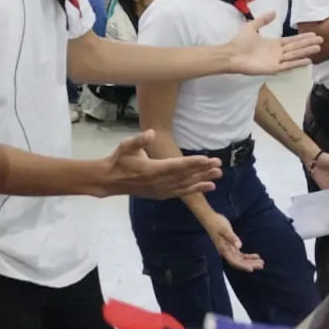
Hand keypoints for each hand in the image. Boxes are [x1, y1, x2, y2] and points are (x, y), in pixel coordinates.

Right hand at [102, 131, 221, 198]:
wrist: (110, 181)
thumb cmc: (119, 160)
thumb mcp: (125, 146)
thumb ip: (138, 140)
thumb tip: (150, 133)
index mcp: (152, 169)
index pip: (176, 166)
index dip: (192, 163)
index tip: (206, 159)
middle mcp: (159, 182)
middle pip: (185, 176)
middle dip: (202, 170)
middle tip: (218, 164)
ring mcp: (161, 190)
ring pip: (186, 185)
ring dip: (203, 180)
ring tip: (218, 175)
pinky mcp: (162, 194)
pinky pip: (181, 192)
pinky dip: (195, 189)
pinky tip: (208, 186)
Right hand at [200, 210, 263, 270]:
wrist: (210, 219)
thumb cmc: (216, 223)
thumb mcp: (225, 229)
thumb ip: (232, 238)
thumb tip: (239, 246)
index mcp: (223, 249)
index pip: (234, 261)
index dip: (242, 266)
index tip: (251, 269)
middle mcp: (226, 252)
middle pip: (239, 262)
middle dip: (250, 264)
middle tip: (261, 265)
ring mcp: (228, 250)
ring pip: (240, 260)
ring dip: (250, 261)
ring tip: (261, 262)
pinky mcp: (231, 246)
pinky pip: (240, 255)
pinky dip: (248, 256)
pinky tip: (256, 256)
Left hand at [222, 12, 321, 74]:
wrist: (231, 54)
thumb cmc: (240, 42)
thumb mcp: (252, 26)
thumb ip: (263, 20)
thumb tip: (275, 12)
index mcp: (274, 44)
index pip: (292, 40)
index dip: (303, 38)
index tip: (313, 34)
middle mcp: (278, 52)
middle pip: (296, 47)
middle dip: (308, 43)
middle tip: (321, 40)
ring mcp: (276, 61)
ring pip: (295, 55)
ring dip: (306, 51)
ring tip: (318, 48)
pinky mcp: (273, 68)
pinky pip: (288, 65)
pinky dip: (298, 62)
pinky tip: (308, 60)